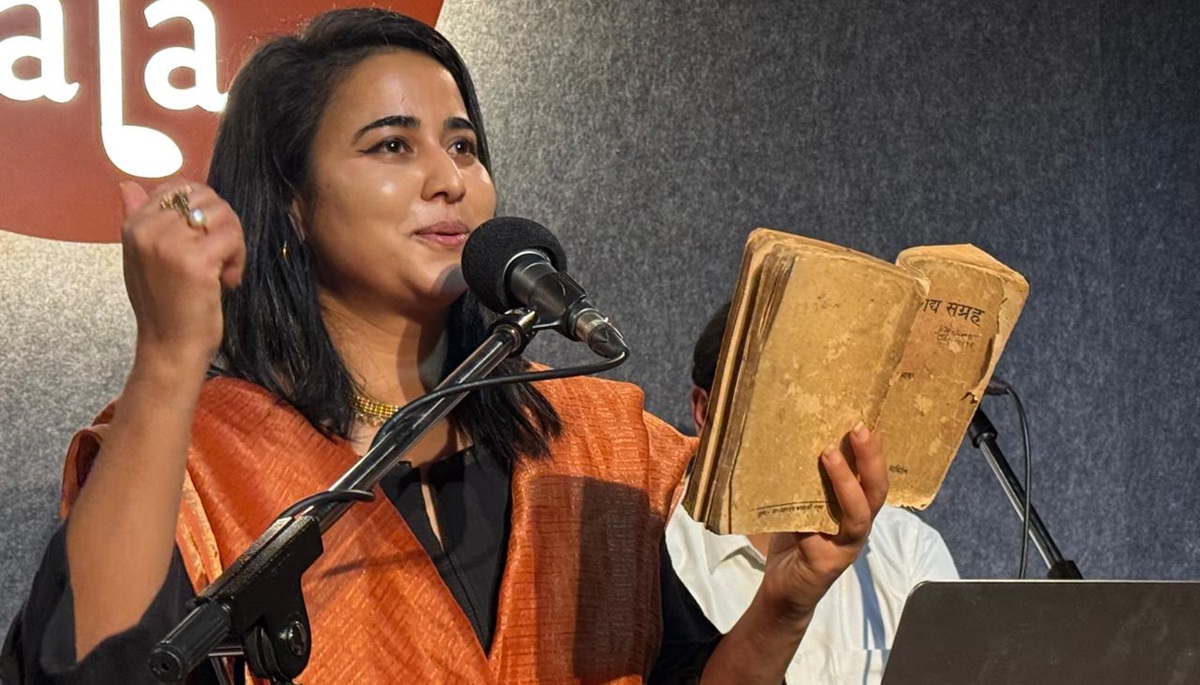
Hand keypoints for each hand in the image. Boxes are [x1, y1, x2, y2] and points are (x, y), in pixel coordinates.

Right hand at [118, 180, 244, 374]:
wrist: (169, 346)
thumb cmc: (163, 304)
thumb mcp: (143, 258)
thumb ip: (140, 219)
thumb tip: (129, 184)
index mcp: (134, 224)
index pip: (182, 188)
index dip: (205, 212)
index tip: (201, 243)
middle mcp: (148, 228)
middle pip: (208, 198)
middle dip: (223, 226)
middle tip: (218, 259)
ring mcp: (171, 243)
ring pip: (224, 214)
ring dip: (233, 243)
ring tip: (222, 272)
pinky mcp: (196, 260)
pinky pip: (233, 237)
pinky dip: (239, 259)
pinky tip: (227, 282)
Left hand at [759, 423, 887, 624]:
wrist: (784, 590)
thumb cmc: (795, 541)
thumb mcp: (801, 504)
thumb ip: (806, 481)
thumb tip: (794, 436)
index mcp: (855, 508)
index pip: (873, 475)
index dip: (877, 450)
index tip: (870, 417)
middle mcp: (857, 526)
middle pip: (876, 490)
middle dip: (870, 459)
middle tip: (859, 428)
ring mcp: (845, 547)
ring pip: (857, 514)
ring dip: (845, 482)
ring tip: (829, 454)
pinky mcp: (825, 563)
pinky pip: (820, 537)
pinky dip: (808, 518)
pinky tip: (795, 502)